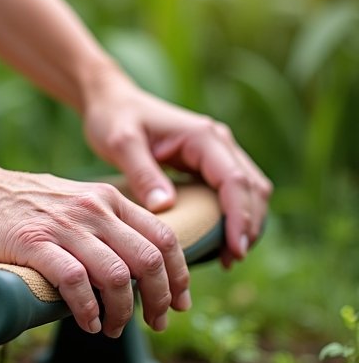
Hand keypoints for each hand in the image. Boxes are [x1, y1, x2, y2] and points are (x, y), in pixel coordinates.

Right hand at [0, 152, 191, 336]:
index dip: (180, 275)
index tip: (181, 303)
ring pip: (117, 275)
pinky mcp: (33, 241)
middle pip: (149, 259)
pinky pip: (75, 281)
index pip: (164, 236)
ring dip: (122, 311)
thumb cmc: (17, 202)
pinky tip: (86, 322)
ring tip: (112, 329)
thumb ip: (104, 225)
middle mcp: (94, 209)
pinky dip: (87, 308)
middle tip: (156, 324)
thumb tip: (132, 266)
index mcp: (108, 199)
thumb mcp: (74, 202)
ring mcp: (64, 225)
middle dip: (161, 299)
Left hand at [82, 76, 272, 267]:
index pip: (234, 181)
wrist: (111, 101)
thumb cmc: (113, 120)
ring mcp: (217, 150)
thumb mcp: (122, 144)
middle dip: (248, 225)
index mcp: (202, 137)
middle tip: (230, 261)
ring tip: (228, 257)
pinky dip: (236, 214)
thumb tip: (167, 206)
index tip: (234, 250)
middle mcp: (218, 141)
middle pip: (252, 188)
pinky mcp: (209, 161)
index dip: (239, 217)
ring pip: (250, 190)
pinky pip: (234, 190)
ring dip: (246, 222)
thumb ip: (144, 173)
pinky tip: (220, 240)